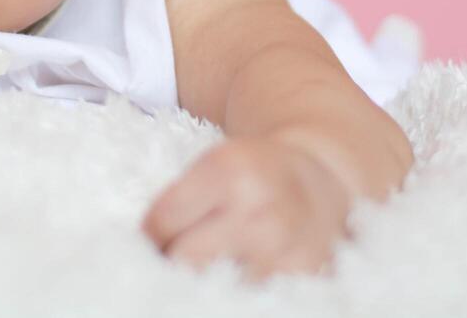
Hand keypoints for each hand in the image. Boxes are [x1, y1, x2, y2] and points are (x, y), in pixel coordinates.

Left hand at [141, 135, 353, 282]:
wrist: (324, 178)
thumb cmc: (254, 173)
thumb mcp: (215, 166)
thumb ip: (178, 204)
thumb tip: (142, 253)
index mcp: (227, 169)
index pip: (161, 224)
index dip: (151, 238)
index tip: (155, 241)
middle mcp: (257, 208)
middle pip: (185, 261)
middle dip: (176, 261)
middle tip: (182, 256)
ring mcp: (282, 248)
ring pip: (216, 287)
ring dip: (208, 282)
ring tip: (216, 264)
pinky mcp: (303, 277)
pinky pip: (250, 299)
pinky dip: (237, 294)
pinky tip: (237, 280)